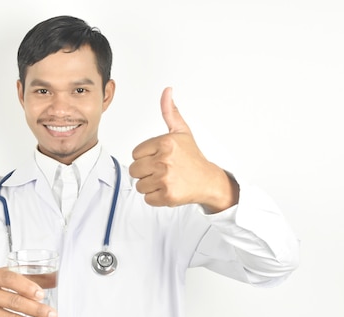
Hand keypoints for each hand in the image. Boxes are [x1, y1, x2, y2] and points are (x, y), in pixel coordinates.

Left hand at [129, 87, 238, 212]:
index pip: (135, 153)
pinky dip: (155, 197)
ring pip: (140, 185)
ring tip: (166, 180)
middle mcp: (164, 160)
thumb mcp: (182, 132)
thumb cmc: (192, 157)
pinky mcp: (167, 196)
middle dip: (146, 172)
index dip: (146, 157)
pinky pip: (147, 198)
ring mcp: (166, 179)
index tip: (159, 158)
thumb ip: (170, 112)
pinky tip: (168, 189)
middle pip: (134, 170)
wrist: (208, 180)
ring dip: (150, 185)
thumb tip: (167, 90)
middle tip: (162, 170)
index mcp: (165, 142)